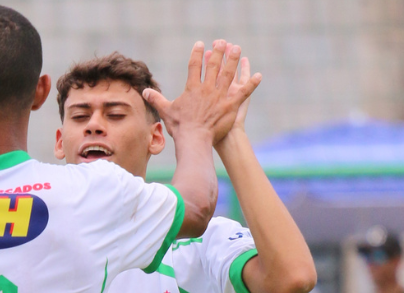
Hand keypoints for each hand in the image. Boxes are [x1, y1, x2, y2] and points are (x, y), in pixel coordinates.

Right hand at [144, 40, 260, 147]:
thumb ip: (156, 99)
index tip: (200, 44)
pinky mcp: (230, 106)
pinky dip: (252, 84)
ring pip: (229, 74)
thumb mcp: (166, 111)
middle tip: (222, 42)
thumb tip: (144, 92)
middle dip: (218, 52)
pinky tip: (259, 75)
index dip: (197, 54)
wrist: (194, 140)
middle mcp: (207, 89)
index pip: (194, 66)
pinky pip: (243, 92)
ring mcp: (220, 96)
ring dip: (234, 60)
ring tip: (238, 49)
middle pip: (214, 66)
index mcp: (192, 88)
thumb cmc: (179, 127)